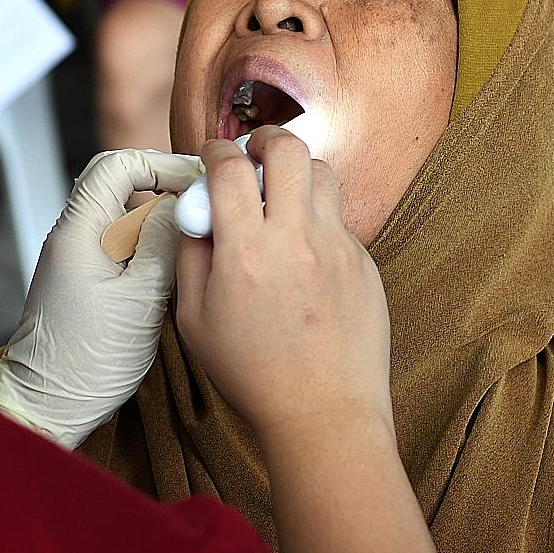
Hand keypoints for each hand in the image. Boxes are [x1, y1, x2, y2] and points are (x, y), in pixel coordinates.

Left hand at [0, 149, 202, 447]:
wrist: (46, 407)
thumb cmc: (85, 363)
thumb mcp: (140, 300)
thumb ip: (162, 244)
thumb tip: (182, 203)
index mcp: (78, 231)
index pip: (117, 165)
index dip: (161, 164)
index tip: (198, 182)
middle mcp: (71, 236)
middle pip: (117, 182)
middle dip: (163, 184)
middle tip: (201, 202)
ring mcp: (76, 258)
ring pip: (120, 214)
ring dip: (158, 216)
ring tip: (194, 234)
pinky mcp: (84, 280)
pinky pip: (118, 243)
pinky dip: (147, 243)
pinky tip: (173, 264)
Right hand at [174, 127, 391, 438]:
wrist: (325, 413)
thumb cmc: (252, 373)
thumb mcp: (195, 320)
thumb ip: (191, 256)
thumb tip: (194, 213)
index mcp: (246, 252)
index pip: (230, 168)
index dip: (215, 150)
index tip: (211, 156)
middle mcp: (296, 239)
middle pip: (288, 150)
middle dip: (265, 139)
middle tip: (253, 154)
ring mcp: (337, 248)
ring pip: (322, 173)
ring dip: (296, 172)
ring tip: (280, 197)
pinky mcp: (363, 263)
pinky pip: (338, 218)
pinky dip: (316, 218)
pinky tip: (303, 253)